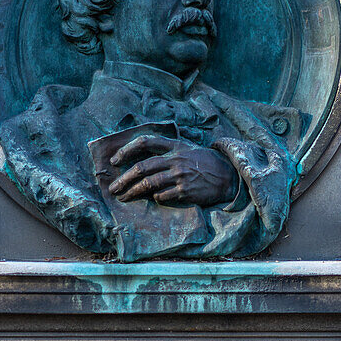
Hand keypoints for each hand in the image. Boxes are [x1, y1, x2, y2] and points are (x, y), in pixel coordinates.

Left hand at [108, 134, 236, 206]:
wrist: (227, 176)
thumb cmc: (204, 162)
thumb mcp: (187, 148)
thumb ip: (167, 149)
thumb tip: (142, 157)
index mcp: (174, 146)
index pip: (145, 142)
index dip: (126, 150)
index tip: (114, 161)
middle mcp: (175, 160)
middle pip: (141, 168)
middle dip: (124, 179)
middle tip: (113, 188)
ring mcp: (179, 176)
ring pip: (148, 184)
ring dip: (133, 192)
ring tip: (124, 197)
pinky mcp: (185, 192)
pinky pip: (162, 196)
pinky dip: (154, 198)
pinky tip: (152, 199)